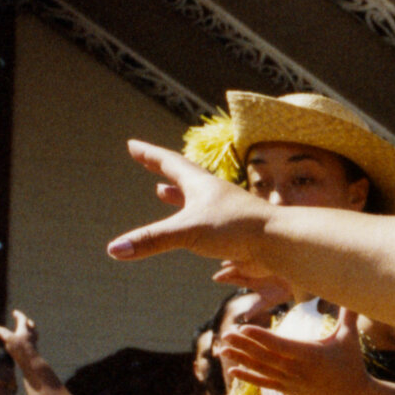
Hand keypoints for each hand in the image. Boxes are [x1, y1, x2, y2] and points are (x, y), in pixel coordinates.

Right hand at [0, 309, 38, 360]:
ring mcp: (33, 343)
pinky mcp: (33, 350)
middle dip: (26, 322)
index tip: (15, 312)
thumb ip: (2, 333)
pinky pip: (31, 342)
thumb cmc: (21, 349)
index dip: (19, 315)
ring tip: (26, 331)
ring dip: (29, 330)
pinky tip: (25, 345)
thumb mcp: (9, 339)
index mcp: (25, 330)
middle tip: (24, 320)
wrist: (32, 362)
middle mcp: (31, 335)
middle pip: (30, 326)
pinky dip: (28, 339)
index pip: (23, 319)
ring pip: (33, 334)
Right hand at [107, 141, 283, 284]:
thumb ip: (152, 239)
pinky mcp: (235, 230)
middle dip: (162, 169)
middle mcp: (213, 194)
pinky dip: (193, 222)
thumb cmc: (237, 228)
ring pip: (195, 198)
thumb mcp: (188, 231)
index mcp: (201, 185)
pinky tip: (191, 231)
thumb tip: (114, 249)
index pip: (169, 163)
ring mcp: (225, 211)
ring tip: (161, 191)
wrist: (279, 240)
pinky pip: (208, 222)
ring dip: (177, 194)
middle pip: (182, 176)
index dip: (150, 155)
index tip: (133, 145)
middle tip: (147, 160)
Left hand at [217, 306, 375, 394]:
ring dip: (241, 358)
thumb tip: (353, 290)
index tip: (243, 328)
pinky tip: (232, 370)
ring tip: (223, 348)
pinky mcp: (289, 390)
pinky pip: (264, 382)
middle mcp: (296, 369)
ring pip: (261, 369)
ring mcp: (291, 381)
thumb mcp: (350, 337)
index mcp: (309, 355)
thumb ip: (348, 314)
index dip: (261, 337)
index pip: (280, 345)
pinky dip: (248, 376)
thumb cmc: (352, 364)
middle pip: (265, 356)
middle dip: (244, 345)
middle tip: (226, 333)